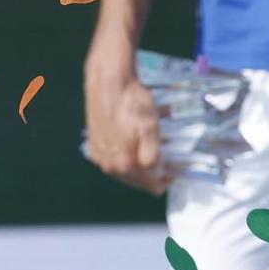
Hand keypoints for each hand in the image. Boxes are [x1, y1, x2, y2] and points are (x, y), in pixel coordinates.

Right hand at [84, 36, 170, 193]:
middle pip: (138, 181)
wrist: (108, 83)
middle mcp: (110, 166)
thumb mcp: (151, 128)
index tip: (174, 168)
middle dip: (152, 171)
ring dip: (138, 161)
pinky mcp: (93, 145)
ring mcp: (100, 156)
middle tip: (164, 156)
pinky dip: (124, 153)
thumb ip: (153, 157)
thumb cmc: (132, 103)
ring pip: (125, 170)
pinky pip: (113, 158)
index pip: (152, 187)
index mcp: (126, 164)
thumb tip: (155, 171)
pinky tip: (131, 139)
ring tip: (148, 144)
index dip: (167, 179)